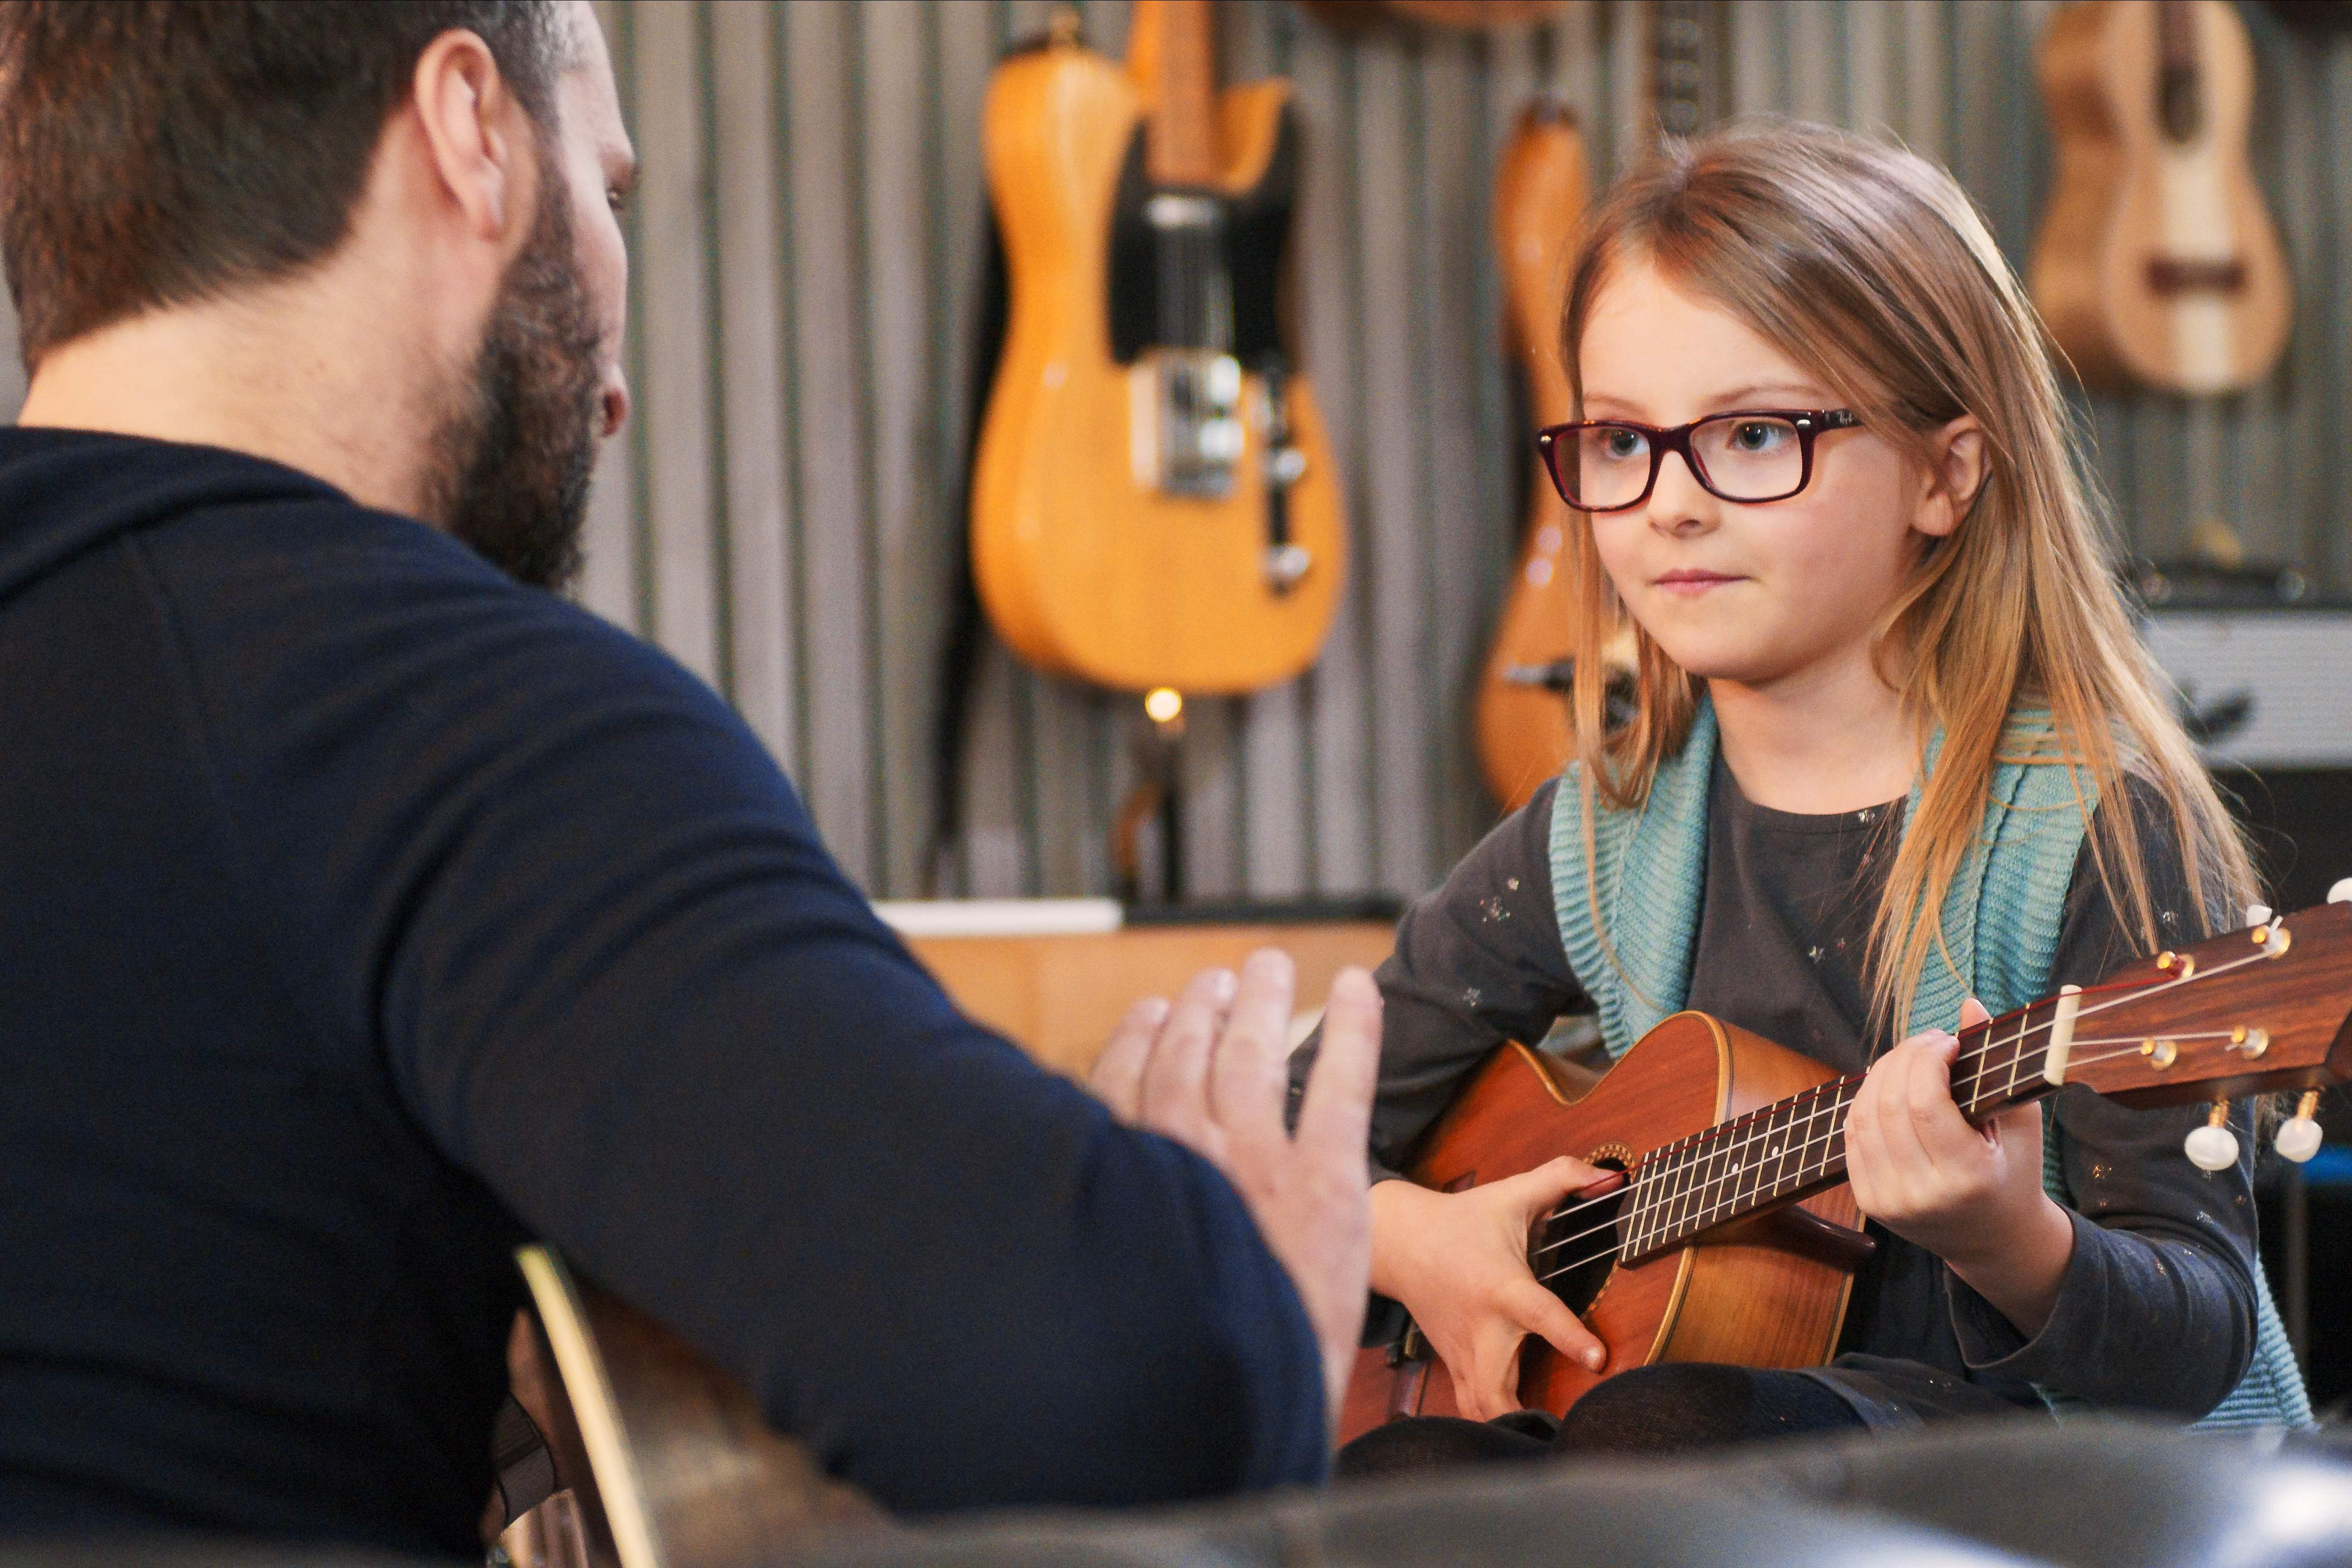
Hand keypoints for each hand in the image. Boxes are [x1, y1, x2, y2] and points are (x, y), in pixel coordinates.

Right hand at [1088, 949, 1380, 1437]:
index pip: (1123, 1088)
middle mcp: (1185, 1161)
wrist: (1241, 1414)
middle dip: (1205, 1011)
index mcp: (1131, 1186)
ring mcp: (1256, 1164)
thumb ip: (1113, 1229)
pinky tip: (1356, 987)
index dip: (1138, 1041)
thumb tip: (1091, 1208)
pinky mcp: (1327, 1182)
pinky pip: (1340, 1084)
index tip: (1154, 1012)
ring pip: (1253, 1058)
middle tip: (1222, 980)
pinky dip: (1353, 1027)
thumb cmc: (1178, 1365)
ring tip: (1267, 970)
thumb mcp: (1119, 1290)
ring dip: (1261, 1004)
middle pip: (1189, 1059)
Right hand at [1367, 1156, 1616, 1420]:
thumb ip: (1562, 1177)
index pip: (1538, 1314)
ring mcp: (1464, 1352)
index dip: (1569, 1336)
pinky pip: (1470, 1407)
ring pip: (1479, 1410)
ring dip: (1508, 1430)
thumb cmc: (1463, 1219)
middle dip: (1524, 1418)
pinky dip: (1490, 1424)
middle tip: (1567, 1434)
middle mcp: (1482, 1328)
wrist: (1398, 1242)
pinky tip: (1518, 1434)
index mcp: (1502, 1287)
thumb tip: (1612, 1175)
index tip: (1598, 1360)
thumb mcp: (1512, 1193)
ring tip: (1547, 1444)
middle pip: (1494, 1390)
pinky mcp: (1454, 1364)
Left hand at [1845, 997, 2074, 1335]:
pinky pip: (1852, 1136)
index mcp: (1967, 1179)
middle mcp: (1921, 1194)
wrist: (1994, 1240)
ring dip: (1882, 1075)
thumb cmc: (2014, 1173)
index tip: (1948, 1041)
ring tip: (1911, 1059)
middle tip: (1928, 1042)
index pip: (1925, 1105)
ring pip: (1863, 1116)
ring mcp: (1889, 1201)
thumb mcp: (2021, 1124)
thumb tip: (1969, 1003)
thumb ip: (1998, 1065)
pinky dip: (1866, 1101)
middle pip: (1889, 1105)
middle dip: (1904, 1059)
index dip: (1927, 1060)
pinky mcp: (1868, 1202)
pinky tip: (1891, 1086)